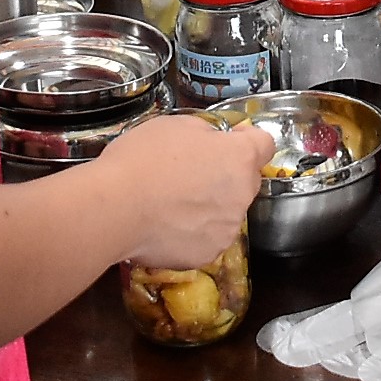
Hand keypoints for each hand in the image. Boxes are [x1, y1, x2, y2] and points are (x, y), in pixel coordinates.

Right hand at [98, 112, 274, 268]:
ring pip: (226, 213)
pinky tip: (165, 226)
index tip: (229, 142)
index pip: (264, 144)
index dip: (246, 141)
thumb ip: (205, 133)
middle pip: (245, 181)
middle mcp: (242, 195)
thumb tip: (211, 143)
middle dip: (225, 177)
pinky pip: (206, 239)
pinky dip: (192, 234)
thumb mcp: (174, 125)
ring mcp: (227, 229)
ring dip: (209, 208)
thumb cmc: (142, 160)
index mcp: (239, 158)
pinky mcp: (208, 254)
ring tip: (171, 205)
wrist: (115, 209)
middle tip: (188, 175)